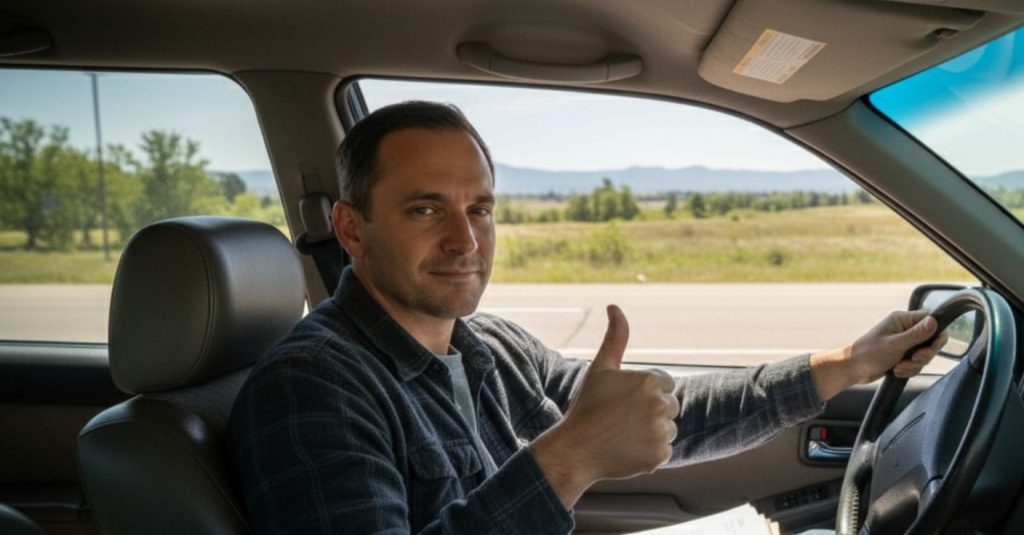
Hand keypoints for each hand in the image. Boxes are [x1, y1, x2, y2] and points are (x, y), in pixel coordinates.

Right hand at [530, 305, 679, 508]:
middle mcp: (660, 405)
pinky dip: (650, 451)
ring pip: (669, 428)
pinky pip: (665, 450)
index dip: (644, 393)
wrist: (576, 449)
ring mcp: (661, 432)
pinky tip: (628, 448)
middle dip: (652, 411)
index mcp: (649, 381)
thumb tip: (614, 306)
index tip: (625, 401)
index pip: (665, 385)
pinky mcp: (661, 456)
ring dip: (653, 431)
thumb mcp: (600, 368)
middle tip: (623, 419)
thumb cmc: (588, 406)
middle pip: (670, 406)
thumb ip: (615, 336)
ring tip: (624, 434)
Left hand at [811, 309, 947, 400]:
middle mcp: (905, 329)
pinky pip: (917, 363)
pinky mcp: (903, 355)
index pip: (931, 320)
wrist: (853, 369)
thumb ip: (916, 334)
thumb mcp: (894, 345)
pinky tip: (896, 371)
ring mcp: (904, 342)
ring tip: (898, 367)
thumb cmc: (868, 354)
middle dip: (924, 354)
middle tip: (913, 358)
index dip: (936, 335)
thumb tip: (934, 321)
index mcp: (902, 319)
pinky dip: (909, 369)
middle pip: (931, 340)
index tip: (930, 347)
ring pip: (924, 354)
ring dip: (914, 364)